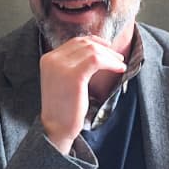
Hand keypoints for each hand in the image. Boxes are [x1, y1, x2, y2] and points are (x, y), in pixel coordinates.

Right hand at [38, 36, 125, 152]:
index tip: (108, 48)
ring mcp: (61, 66)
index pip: (75, 41)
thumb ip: (72, 65)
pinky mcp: (74, 76)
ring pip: (92, 50)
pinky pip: (97, 60)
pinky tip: (120, 69)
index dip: (95, 42)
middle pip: (85, 43)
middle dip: (105, 49)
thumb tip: (97, 52)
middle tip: (118, 58)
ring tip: (120, 64)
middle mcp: (52, 59)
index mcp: (48, 59)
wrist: (56, 127)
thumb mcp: (63, 80)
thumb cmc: (63, 107)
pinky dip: (111, 63)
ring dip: (110, 56)